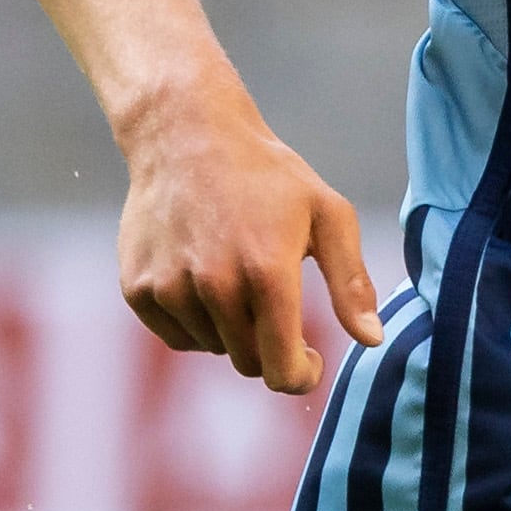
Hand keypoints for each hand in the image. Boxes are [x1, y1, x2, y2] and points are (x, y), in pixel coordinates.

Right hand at [117, 83, 386, 394]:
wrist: (188, 135)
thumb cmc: (268, 176)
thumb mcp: (328, 214)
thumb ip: (351, 282)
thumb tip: (372, 340)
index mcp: (267, 272)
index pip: (281, 366)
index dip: (300, 375)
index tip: (309, 360)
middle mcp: (214, 285)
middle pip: (247, 362)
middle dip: (269, 346)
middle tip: (275, 304)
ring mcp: (170, 288)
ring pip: (212, 347)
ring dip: (230, 328)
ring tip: (236, 272)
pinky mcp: (138, 288)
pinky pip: (175, 336)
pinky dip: (194, 321)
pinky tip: (203, 277)